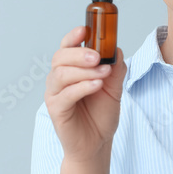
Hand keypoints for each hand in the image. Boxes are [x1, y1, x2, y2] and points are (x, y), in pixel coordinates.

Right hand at [44, 26, 124, 163]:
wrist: (97, 143)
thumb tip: (116, 49)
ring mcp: (55, 94)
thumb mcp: (114, 88)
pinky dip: (81, 87)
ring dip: (83, 71)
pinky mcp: (56, 109)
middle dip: (79, 54)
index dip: (73, 36)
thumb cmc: (100, 115)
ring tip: (102, 74)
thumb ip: (115, 69)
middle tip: (98, 56)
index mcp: (71, 69)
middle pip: (60, 57)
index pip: (67, 47)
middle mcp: (59, 79)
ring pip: (61, 74)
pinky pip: (65, 94)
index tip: (85, 29)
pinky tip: (96, 85)